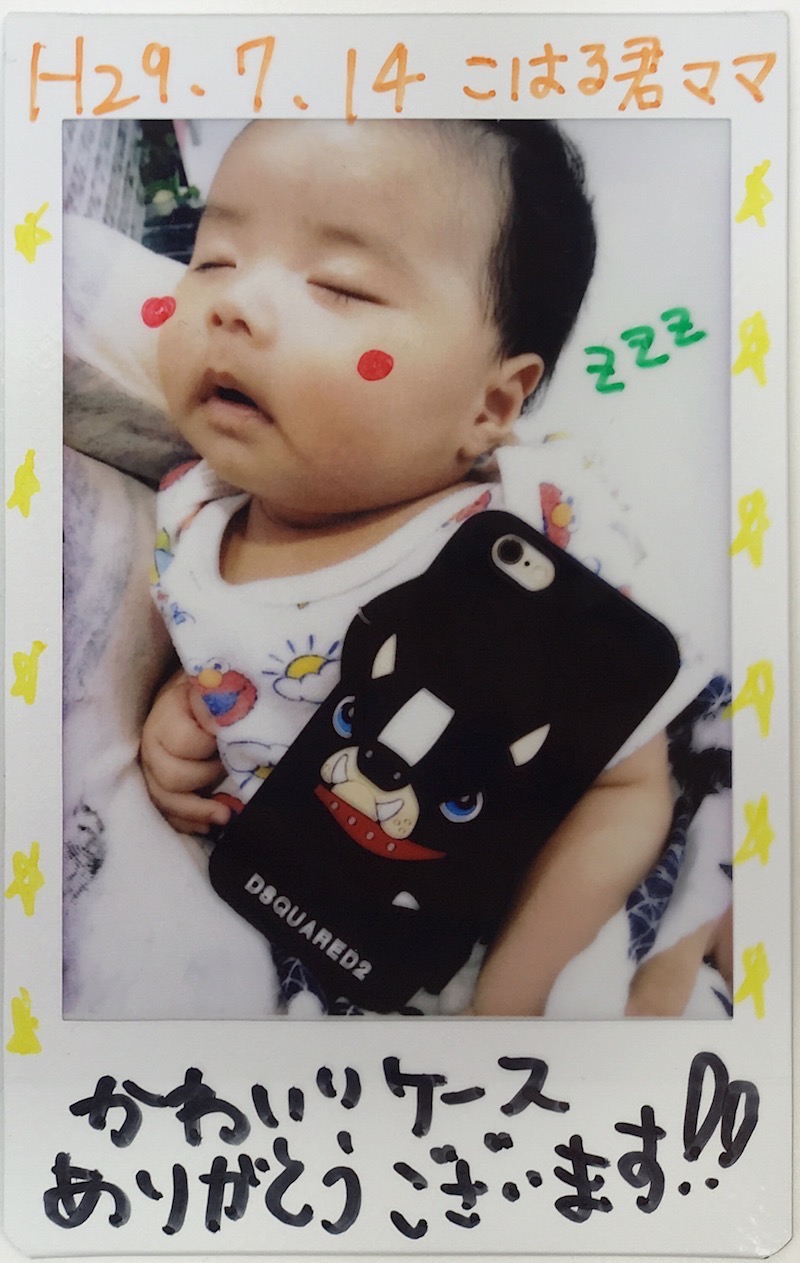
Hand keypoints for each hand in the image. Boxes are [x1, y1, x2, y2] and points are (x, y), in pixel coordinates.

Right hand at [139, 669, 230, 834]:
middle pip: (172, 778)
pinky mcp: (156, 785)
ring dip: (196, 811)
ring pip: (163, 800)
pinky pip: (164, 813)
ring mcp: (151, 768)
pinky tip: (207, 825)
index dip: (210, 746)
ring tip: (225, 816)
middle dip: (205, 778)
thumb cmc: (210, 692)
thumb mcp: (215, 685)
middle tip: (228, 768)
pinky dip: (186, 822)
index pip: (186, 742)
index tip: (229, 739)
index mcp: (167, 715)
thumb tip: (219, 718)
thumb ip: (218, 697)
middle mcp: (151, 744)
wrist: (193, 696)